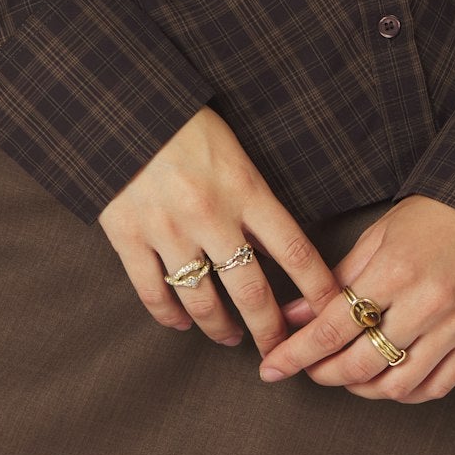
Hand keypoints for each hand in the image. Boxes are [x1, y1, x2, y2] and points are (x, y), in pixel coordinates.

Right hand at [97, 105, 345, 355]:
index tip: (332, 313)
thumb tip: (273, 246)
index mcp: (244, 186)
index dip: (318, 290)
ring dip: (220, 328)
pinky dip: (169, 316)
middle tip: (280, 351)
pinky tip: (181, 322)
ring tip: (230, 336)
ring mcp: (167, 229)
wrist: (122, 104)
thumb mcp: (233, 150)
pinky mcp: (128, 236)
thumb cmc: (185, 123)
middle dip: (270, 330)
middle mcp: (210, 214)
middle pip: (252, 291)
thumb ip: (252, 196)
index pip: (295, 250)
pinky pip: (153, 293)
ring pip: (202, 301)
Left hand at [254, 194, 454, 401]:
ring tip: (345, 375)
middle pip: (361, 363)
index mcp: (394, 271)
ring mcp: (453, 328)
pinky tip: (388, 382)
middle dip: (323, 373)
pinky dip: (404, 393)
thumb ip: (336, 279)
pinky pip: (434, 388)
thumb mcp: (376, 237)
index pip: (334, 325)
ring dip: (361, 388)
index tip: (273, 365)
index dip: (298, 352)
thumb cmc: (430, 219)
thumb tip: (295, 314)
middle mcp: (425, 304)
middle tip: (307, 369)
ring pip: (396, 385)